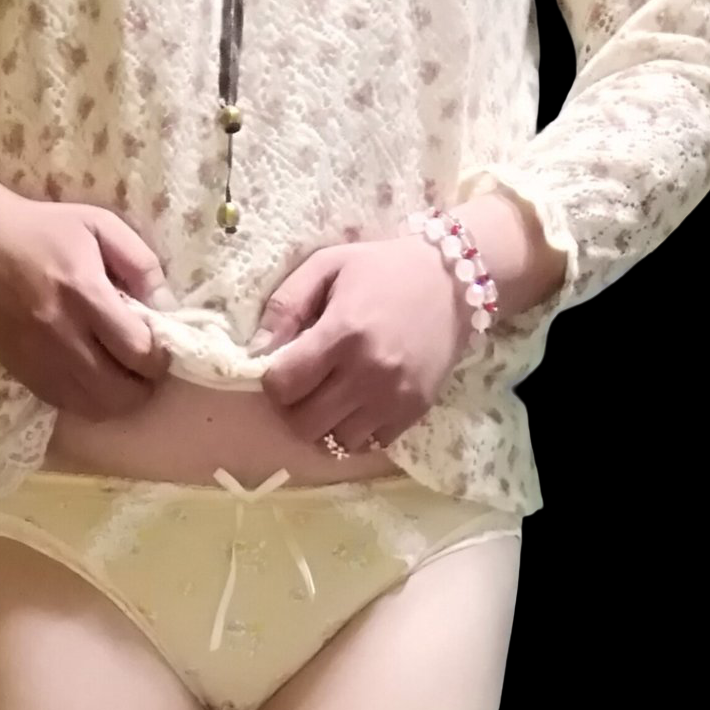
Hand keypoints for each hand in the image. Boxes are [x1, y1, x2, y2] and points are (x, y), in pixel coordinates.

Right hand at [0, 192, 172, 419]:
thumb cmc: (44, 231)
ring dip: (118, 399)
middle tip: (142, 367)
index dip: (158, 357)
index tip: (158, 346)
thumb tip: (166, 307)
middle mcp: (62, 335)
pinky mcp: (24, 375)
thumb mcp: (100, 225)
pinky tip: (91, 377)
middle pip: (121, 392)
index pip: (138, 351)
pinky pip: (69, 407)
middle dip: (143, 385)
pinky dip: (89, 400)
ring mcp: (40, 361)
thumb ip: (140, 263)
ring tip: (120, 376)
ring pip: (96, 408)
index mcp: (85, 293)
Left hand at [249, 236, 470, 452]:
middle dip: (293, 408)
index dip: (273, 381)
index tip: (283, 368)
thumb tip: (256, 350)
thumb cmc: (384, 269)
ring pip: (335, 442)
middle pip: (304, 423)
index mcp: (342, 332)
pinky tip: (358, 405)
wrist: (454, 279)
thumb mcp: (328, 265)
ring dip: (324, 425)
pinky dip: (355, 431)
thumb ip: (286, 305)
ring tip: (331, 398)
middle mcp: (368, 372)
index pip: (283, 385)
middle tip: (303, 388)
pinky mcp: (414, 411)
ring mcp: (393, 397)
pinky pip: (369, 444)